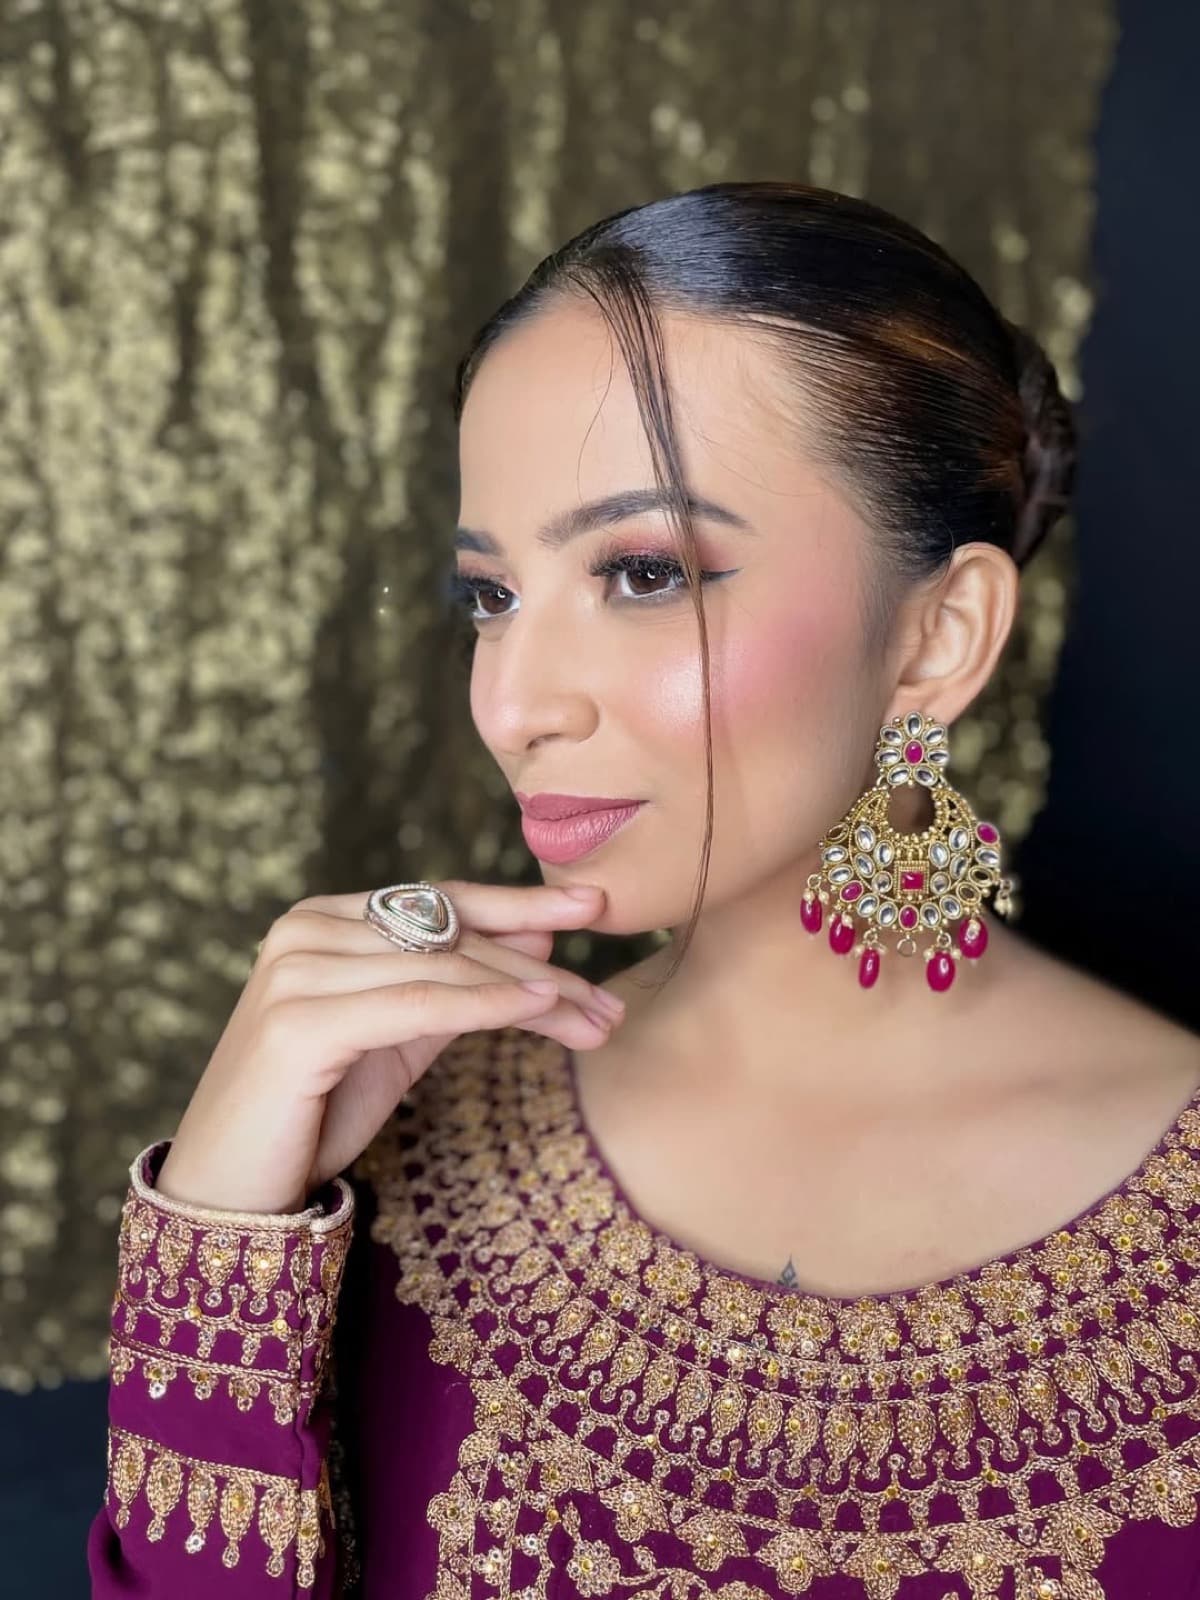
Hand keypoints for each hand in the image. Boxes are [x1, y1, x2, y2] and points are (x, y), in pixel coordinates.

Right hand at [154, 880, 620, 1213]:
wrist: (230, 1189)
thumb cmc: (313, 1114)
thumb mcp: (396, 1037)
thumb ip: (455, 985)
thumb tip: (540, 937)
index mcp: (323, 919)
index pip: (439, 902)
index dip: (519, 903)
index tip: (593, 908)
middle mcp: (305, 929)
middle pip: (451, 935)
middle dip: (540, 967)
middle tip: (609, 1003)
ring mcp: (297, 968)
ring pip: (445, 967)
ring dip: (532, 992)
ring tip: (596, 1019)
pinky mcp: (300, 1020)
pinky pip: (420, 1004)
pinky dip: (487, 1005)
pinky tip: (542, 1007)